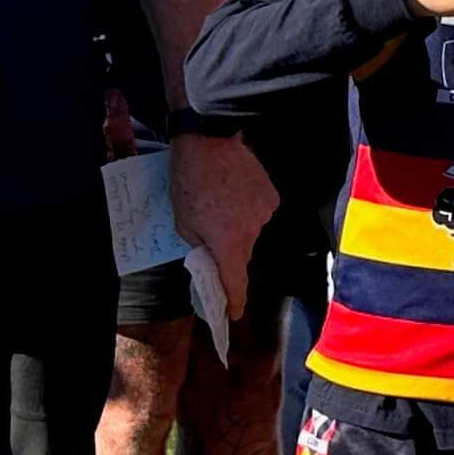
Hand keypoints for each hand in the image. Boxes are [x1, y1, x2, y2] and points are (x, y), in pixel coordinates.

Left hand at [167, 130, 275, 323]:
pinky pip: (258, 213)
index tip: (232, 315)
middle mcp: (252, 232)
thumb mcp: (182, 220)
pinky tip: (233, 193)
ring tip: (219, 205)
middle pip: (242, 255)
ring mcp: (265, 213)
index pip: (235, 283)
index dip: (234, 302)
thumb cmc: (188, 180)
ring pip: (250, 232)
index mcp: (228, 242)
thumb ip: (199, 244)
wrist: (210, 139)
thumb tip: (211, 254)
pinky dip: (246, 210)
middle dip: (228, 253)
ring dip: (237, 227)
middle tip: (211, 239)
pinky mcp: (271, 196)